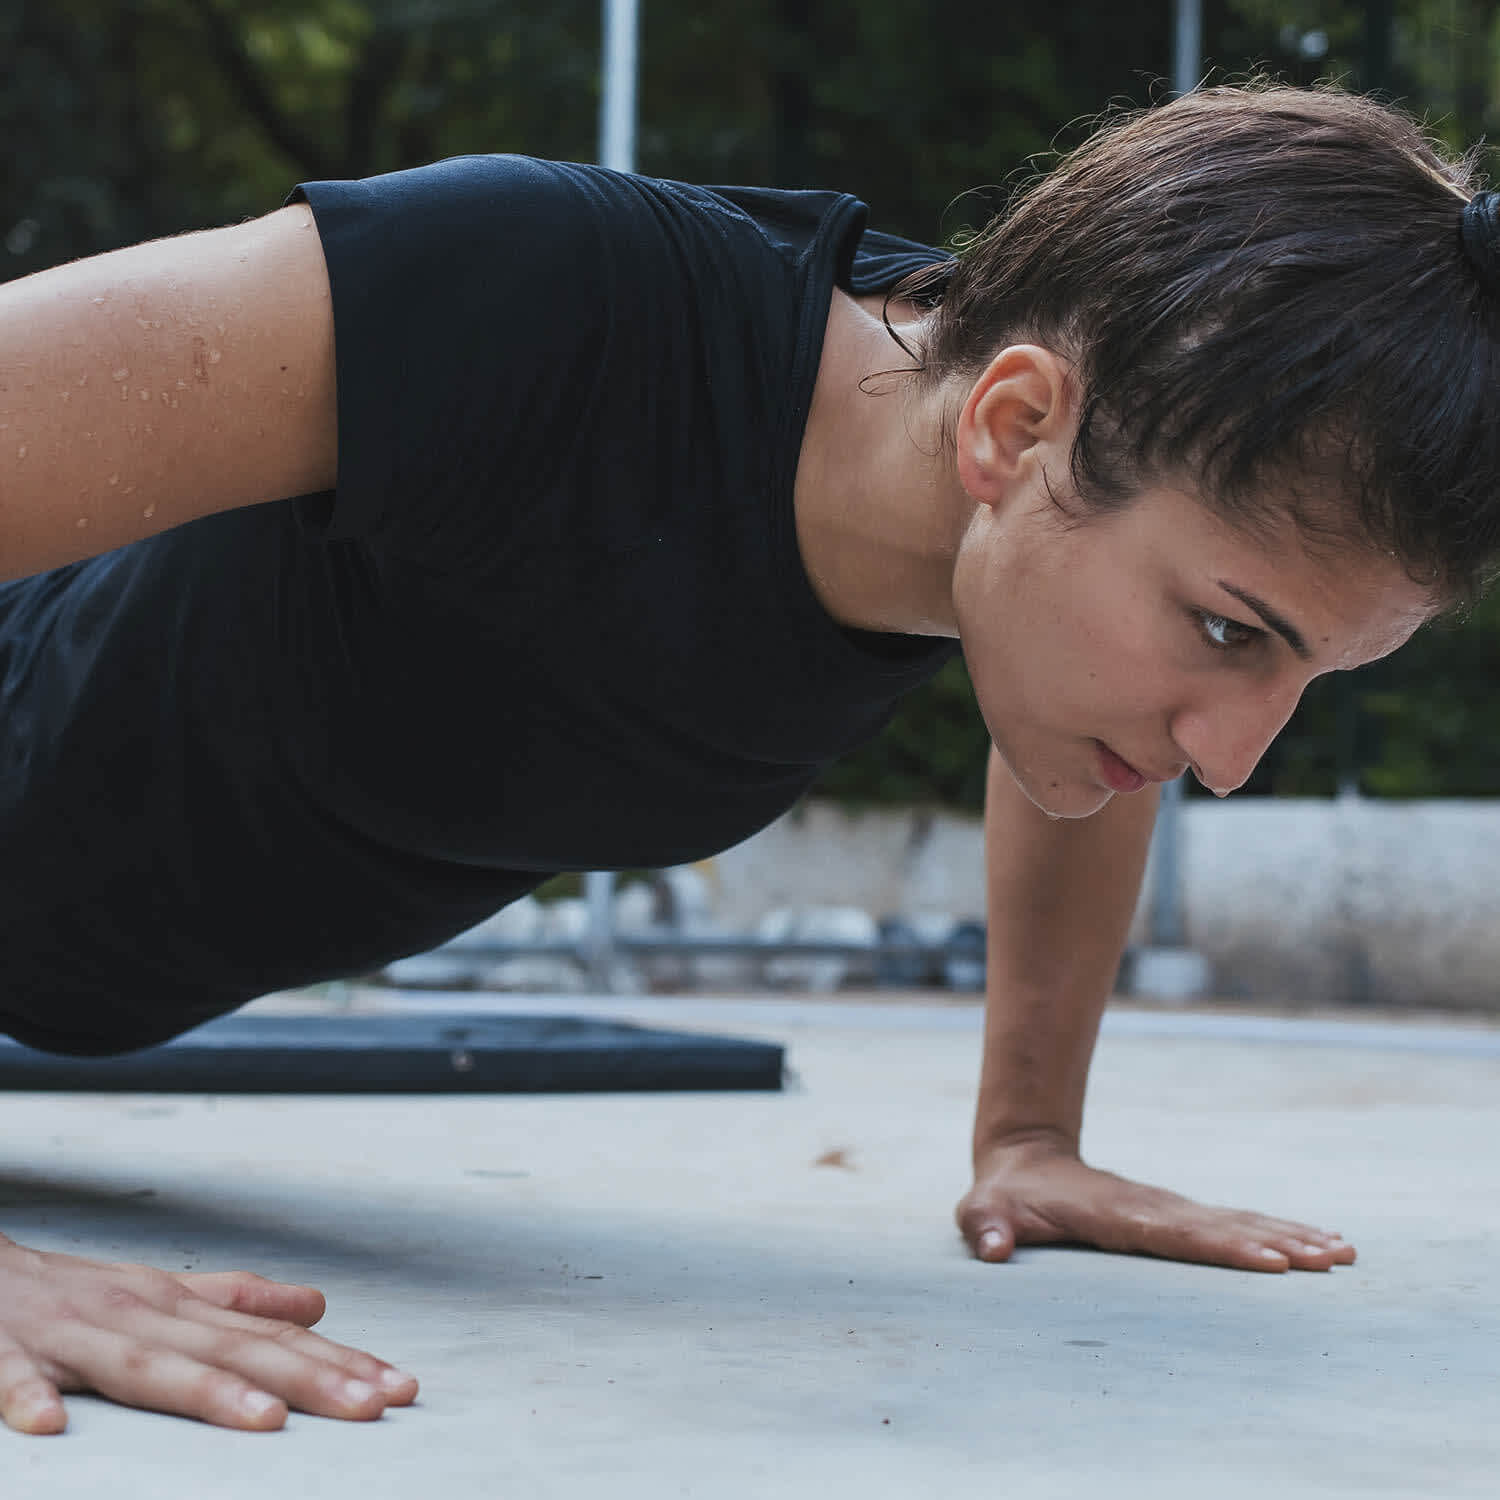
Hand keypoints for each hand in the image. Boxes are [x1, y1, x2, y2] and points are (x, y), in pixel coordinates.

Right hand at [0, 1233, 417, 1433]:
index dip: (338, 1363)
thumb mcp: (163, 1291)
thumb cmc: (73, 1291)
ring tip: (265, 1420)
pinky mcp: (2, 1355)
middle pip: (232, 1351)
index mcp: (177, 1305)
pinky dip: (30, 1398)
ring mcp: (72, 1335)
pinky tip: (53, 1425)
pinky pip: (15, 1381)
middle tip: (371, 1405)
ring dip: (204, 1391)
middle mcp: (140, 1314)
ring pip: (145, 1365)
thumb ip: (238, 1299)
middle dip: (307, 1379)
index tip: (397, 1387)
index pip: (272, 1339)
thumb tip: (318, 1306)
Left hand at [957, 1132, 1356, 1273]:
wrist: (1025, 1160)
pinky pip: (1237, 1224)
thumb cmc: (1005, 1200)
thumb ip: (985, 1229)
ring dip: (1292, 1235)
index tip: (1272, 1258)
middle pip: (1224, 1227)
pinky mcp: (1180, 1216)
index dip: (1222, 1246)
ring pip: (1240, 1221)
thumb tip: (992, 1251)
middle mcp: (1154, 1208)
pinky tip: (1322, 1244)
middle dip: (1279, 1242)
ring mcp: (1171, 1210)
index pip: (1176, 1234)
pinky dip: (1280, 1232)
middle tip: (1333, 1257)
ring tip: (1345, 1251)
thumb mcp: (982, 1212)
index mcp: (1117, 1215)